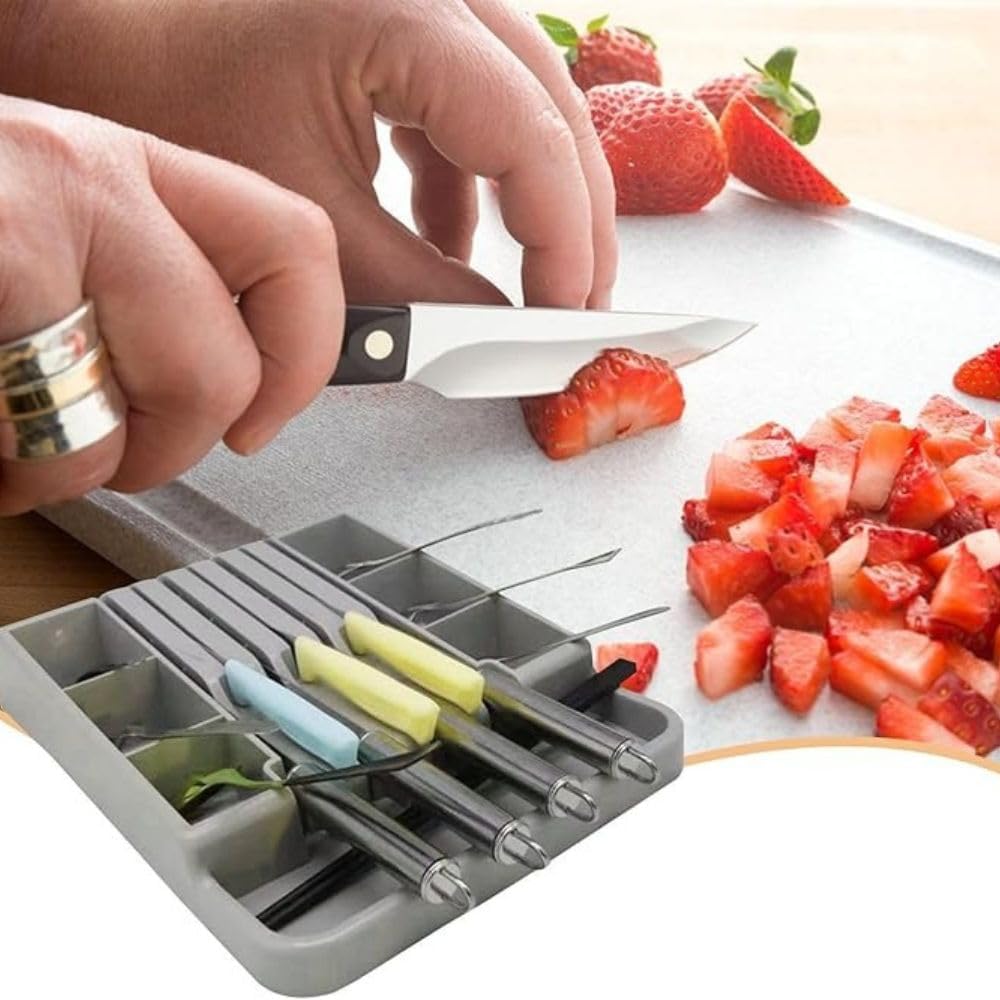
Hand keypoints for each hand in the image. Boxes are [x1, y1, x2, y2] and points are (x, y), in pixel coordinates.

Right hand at [0, 97, 343, 514]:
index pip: (295, 249)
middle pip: (214, 376)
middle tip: (110, 447)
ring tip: (12, 431)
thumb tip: (259, 386)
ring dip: (58, 473)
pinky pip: (12, 449)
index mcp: (129, 165)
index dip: (304, 357)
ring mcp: (3, 241)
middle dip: (166, 450)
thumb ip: (157, 282)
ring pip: (101, 437)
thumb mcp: (64, 226)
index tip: (264, 418)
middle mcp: (74, 183)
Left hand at [3, 0, 616, 308]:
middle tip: (573, 307)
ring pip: (523, 109)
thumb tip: (490, 333)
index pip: (533, 141)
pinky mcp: (398, 25)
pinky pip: (469, 107)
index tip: (566, 316)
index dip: (565, 242)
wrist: (92, 32)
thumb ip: (413, 286)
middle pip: (553, 114)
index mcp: (405, 14)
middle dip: (571, 224)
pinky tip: (450, 235)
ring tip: (529, 282)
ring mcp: (419, 1)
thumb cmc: (162, 92)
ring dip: (530, 204)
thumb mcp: (305, 216)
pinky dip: (470, 182)